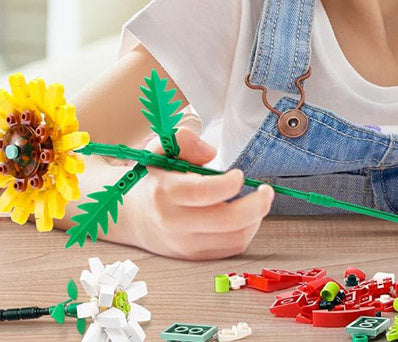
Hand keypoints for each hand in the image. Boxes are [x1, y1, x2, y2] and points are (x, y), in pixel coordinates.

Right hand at [124, 128, 273, 259]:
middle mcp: (175, 222)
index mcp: (165, 192)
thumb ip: (183, 140)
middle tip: (266, 190)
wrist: (132, 216)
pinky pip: (232, 249)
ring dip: (255, 218)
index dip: (228, 184)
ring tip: (256, 201)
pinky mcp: (195, 256)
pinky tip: (245, 215)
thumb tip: (210, 152)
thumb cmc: (155, 178)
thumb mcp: (161, 150)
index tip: (239, 174)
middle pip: (227, 221)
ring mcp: (185, 244)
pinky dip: (247, 230)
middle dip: (257, 205)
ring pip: (235, 238)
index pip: (202, 192)